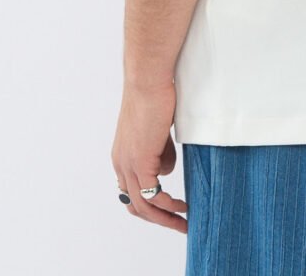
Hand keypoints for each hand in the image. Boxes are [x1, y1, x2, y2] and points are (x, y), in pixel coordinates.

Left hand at [111, 80, 188, 232]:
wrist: (148, 80)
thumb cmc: (155, 96)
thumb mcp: (157, 131)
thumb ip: (160, 152)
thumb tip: (165, 171)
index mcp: (122, 156)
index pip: (131, 192)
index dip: (148, 205)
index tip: (168, 211)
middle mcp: (121, 163)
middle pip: (136, 205)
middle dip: (158, 220)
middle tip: (178, 226)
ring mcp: (129, 164)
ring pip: (144, 205)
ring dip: (165, 218)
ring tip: (184, 222)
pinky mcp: (141, 161)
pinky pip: (154, 194)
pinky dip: (169, 205)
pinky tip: (182, 206)